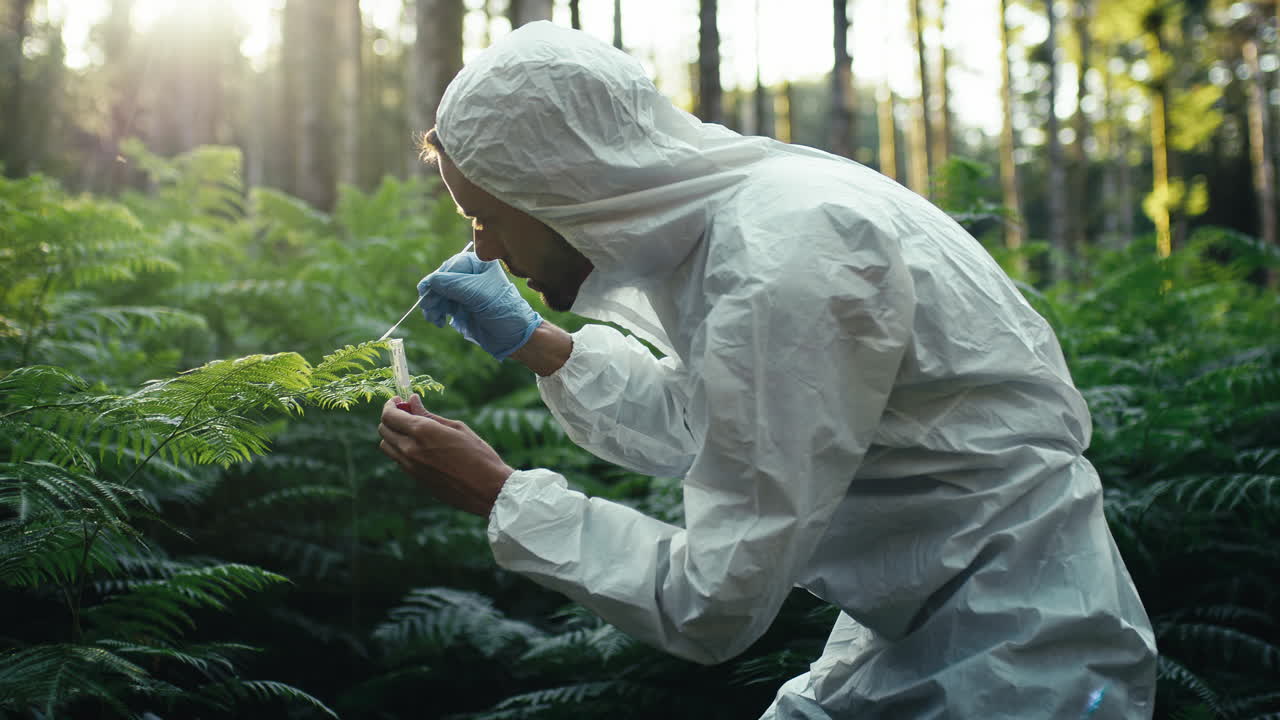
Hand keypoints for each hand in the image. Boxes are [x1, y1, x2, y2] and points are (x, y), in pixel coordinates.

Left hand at [378, 395, 513, 516]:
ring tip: (411, 430)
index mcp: (422, 431)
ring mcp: (410, 467)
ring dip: (393, 435)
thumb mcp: (456, 428)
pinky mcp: (414, 479)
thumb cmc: (478, 455)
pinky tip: (419, 446)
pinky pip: (397, 460)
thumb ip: (429, 415)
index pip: (390, 415)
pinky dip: (401, 449)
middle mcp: (410, 449)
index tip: (398, 400)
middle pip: (383, 430)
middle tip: (405, 412)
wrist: (487, 489)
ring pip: (386, 446)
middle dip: (390, 418)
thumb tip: (412, 401)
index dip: (390, 405)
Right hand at [417, 251, 541, 359]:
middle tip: (428, 309)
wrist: (513, 337)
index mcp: (480, 264)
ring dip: (432, 305)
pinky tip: (438, 321)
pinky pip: (442, 304)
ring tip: (433, 318)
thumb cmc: (502, 311)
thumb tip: (429, 281)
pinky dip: (436, 312)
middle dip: (433, 294)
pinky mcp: (461, 305)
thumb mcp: (478, 295)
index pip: (450, 266)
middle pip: (442, 279)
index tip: (428, 293)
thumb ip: (453, 285)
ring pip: (439, 293)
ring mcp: (465, 290)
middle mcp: (471, 274)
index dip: (438, 280)